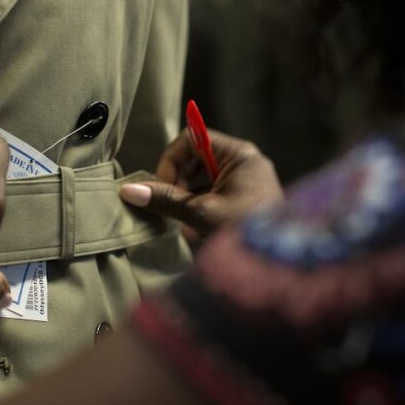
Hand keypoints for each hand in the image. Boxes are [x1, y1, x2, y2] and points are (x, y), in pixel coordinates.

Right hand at [119, 129, 282, 242]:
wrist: (277, 266)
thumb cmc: (243, 232)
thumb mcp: (201, 213)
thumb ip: (165, 199)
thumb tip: (127, 190)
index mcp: (239, 154)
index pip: (192, 138)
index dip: (171, 161)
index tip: (163, 188)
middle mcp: (245, 162)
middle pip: (197, 156)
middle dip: (177, 179)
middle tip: (169, 206)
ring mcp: (247, 180)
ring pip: (203, 175)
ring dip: (186, 192)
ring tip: (180, 217)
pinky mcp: (246, 199)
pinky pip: (213, 190)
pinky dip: (198, 202)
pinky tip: (193, 224)